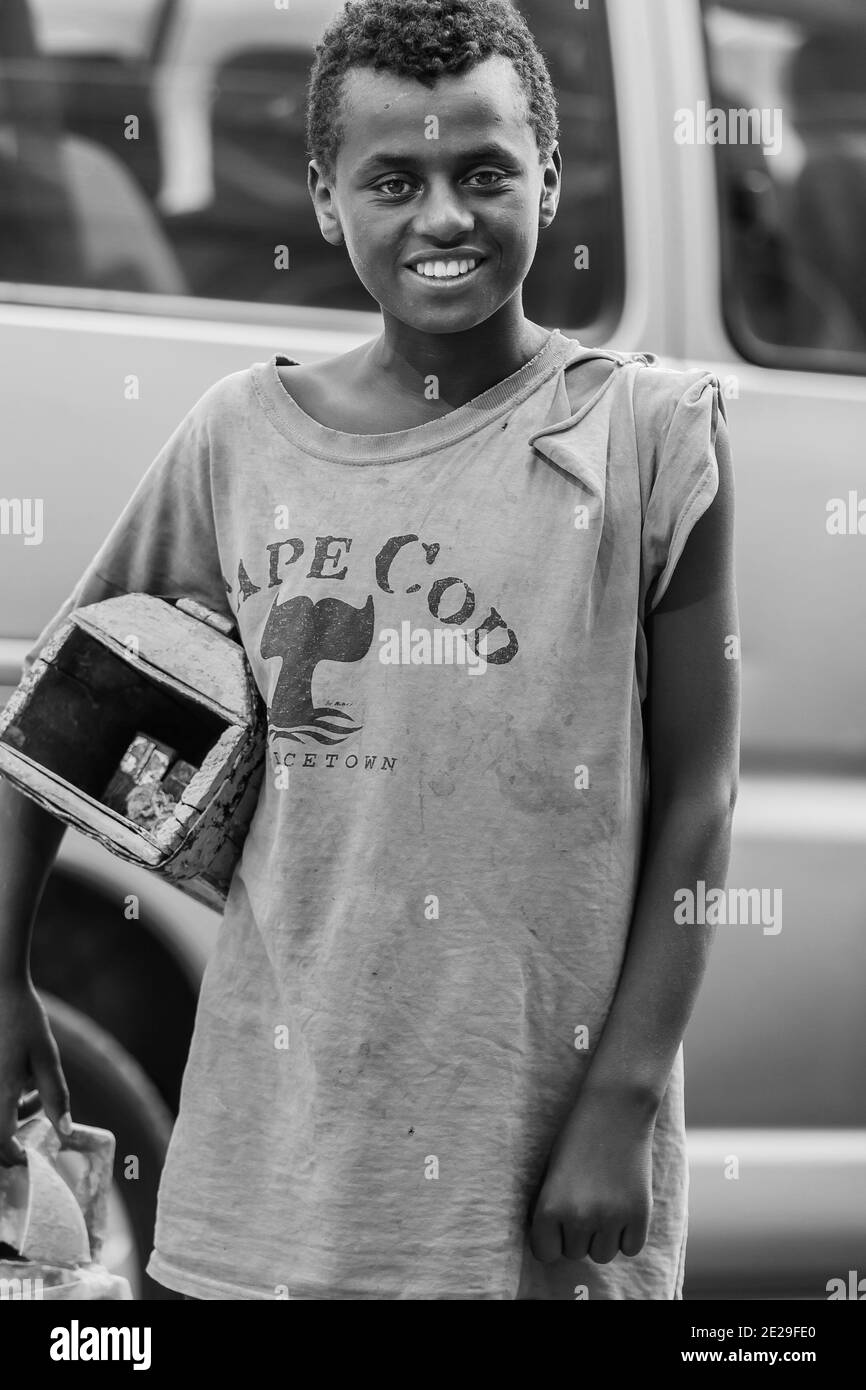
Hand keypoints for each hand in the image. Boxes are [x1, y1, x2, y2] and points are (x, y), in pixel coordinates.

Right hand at [0, 975, 69, 1165]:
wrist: (1, 987)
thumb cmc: (25, 1020)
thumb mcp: (46, 1057)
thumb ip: (55, 1095)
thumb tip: (64, 1132)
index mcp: (1, 1090)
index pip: (0, 1141)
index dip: (11, 1155)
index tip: (26, 1157)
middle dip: (11, 1134)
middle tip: (35, 1115)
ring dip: (11, 1111)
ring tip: (33, 1087)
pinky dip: (5, 1096)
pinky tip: (21, 1078)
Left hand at [529, 1089, 655, 1264]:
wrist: (615, 1108)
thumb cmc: (577, 1138)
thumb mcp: (551, 1173)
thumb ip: (551, 1212)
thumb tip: (556, 1248)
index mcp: (549, 1208)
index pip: (545, 1252)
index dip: (552, 1237)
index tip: (559, 1221)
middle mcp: (579, 1218)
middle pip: (575, 1253)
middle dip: (578, 1232)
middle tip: (586, 1200)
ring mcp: (611, 1219)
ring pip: (602, 1255)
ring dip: (603, 1236)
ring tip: (604, 1203)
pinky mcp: (640, 1216)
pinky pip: (630, 1248)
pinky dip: (628, 1235)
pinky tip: (623, 1207)